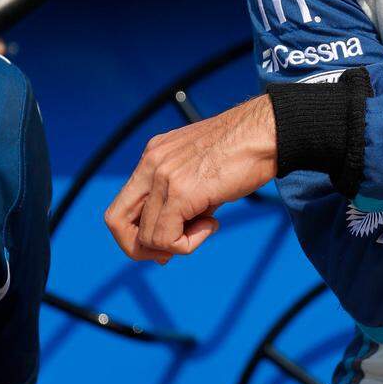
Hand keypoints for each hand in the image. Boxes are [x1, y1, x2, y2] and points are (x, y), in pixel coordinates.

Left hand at [105, 94, 277, 262]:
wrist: (266, 133)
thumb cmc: (244, 152)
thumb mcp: (202, 175)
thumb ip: (182, 205)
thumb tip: (165, 249)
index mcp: (153, 156)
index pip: (122, 206)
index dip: (137, 233)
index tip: (165, 242)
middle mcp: (151, 164)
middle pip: (116, 222)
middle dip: (140, 247)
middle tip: (172, 250)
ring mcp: (163, 176)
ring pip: (147, 237)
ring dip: (177, 244)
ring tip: (208, 225)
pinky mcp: (181, 191)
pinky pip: (166, 238)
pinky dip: (187, 244)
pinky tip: (212, 224)